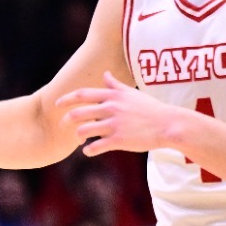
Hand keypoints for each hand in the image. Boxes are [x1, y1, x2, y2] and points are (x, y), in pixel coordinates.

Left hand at [60, 73, 189, 156]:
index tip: (57, 104)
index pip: (82, 94)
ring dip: (78, 136)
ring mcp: (114, 124)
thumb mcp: (132, 93)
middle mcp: (111, 108)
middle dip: (66, 120)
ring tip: (81, 140)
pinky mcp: (119, 140)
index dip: (66, 99)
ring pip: (83, 131)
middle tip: (63, 126)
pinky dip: (88, 150)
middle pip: (78, 113)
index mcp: (113, 96)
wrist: (169, 125)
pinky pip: (95, 147)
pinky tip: (89, 151)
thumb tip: (105, 74)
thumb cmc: (150, 109)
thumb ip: (115, 85)